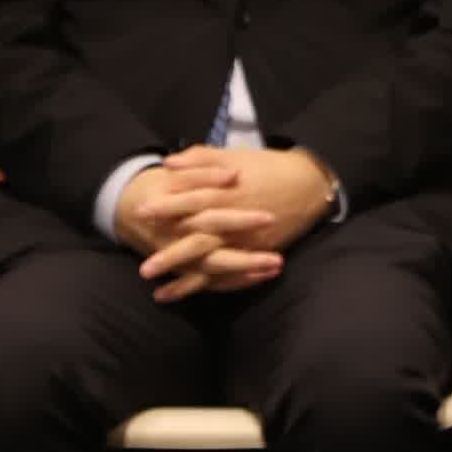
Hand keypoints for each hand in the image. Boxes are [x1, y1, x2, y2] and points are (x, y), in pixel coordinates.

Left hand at [132, 145, 337, 301]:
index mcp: (227, 192)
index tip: (142, 212)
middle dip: (171, 254)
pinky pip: (232, 275)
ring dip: (186, 280)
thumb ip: (201, 158)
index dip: (167, 207)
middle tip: (145, 268)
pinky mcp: (256, 252)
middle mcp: (234, 220)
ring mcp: (246, 240)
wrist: (308, 184)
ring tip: (159, 293)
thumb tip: (168, 163)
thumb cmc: (268, 167)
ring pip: (212, 263)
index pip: (192, 200)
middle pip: (198, 239)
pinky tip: (191, 295)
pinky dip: (211, 286)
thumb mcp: (234, 155)